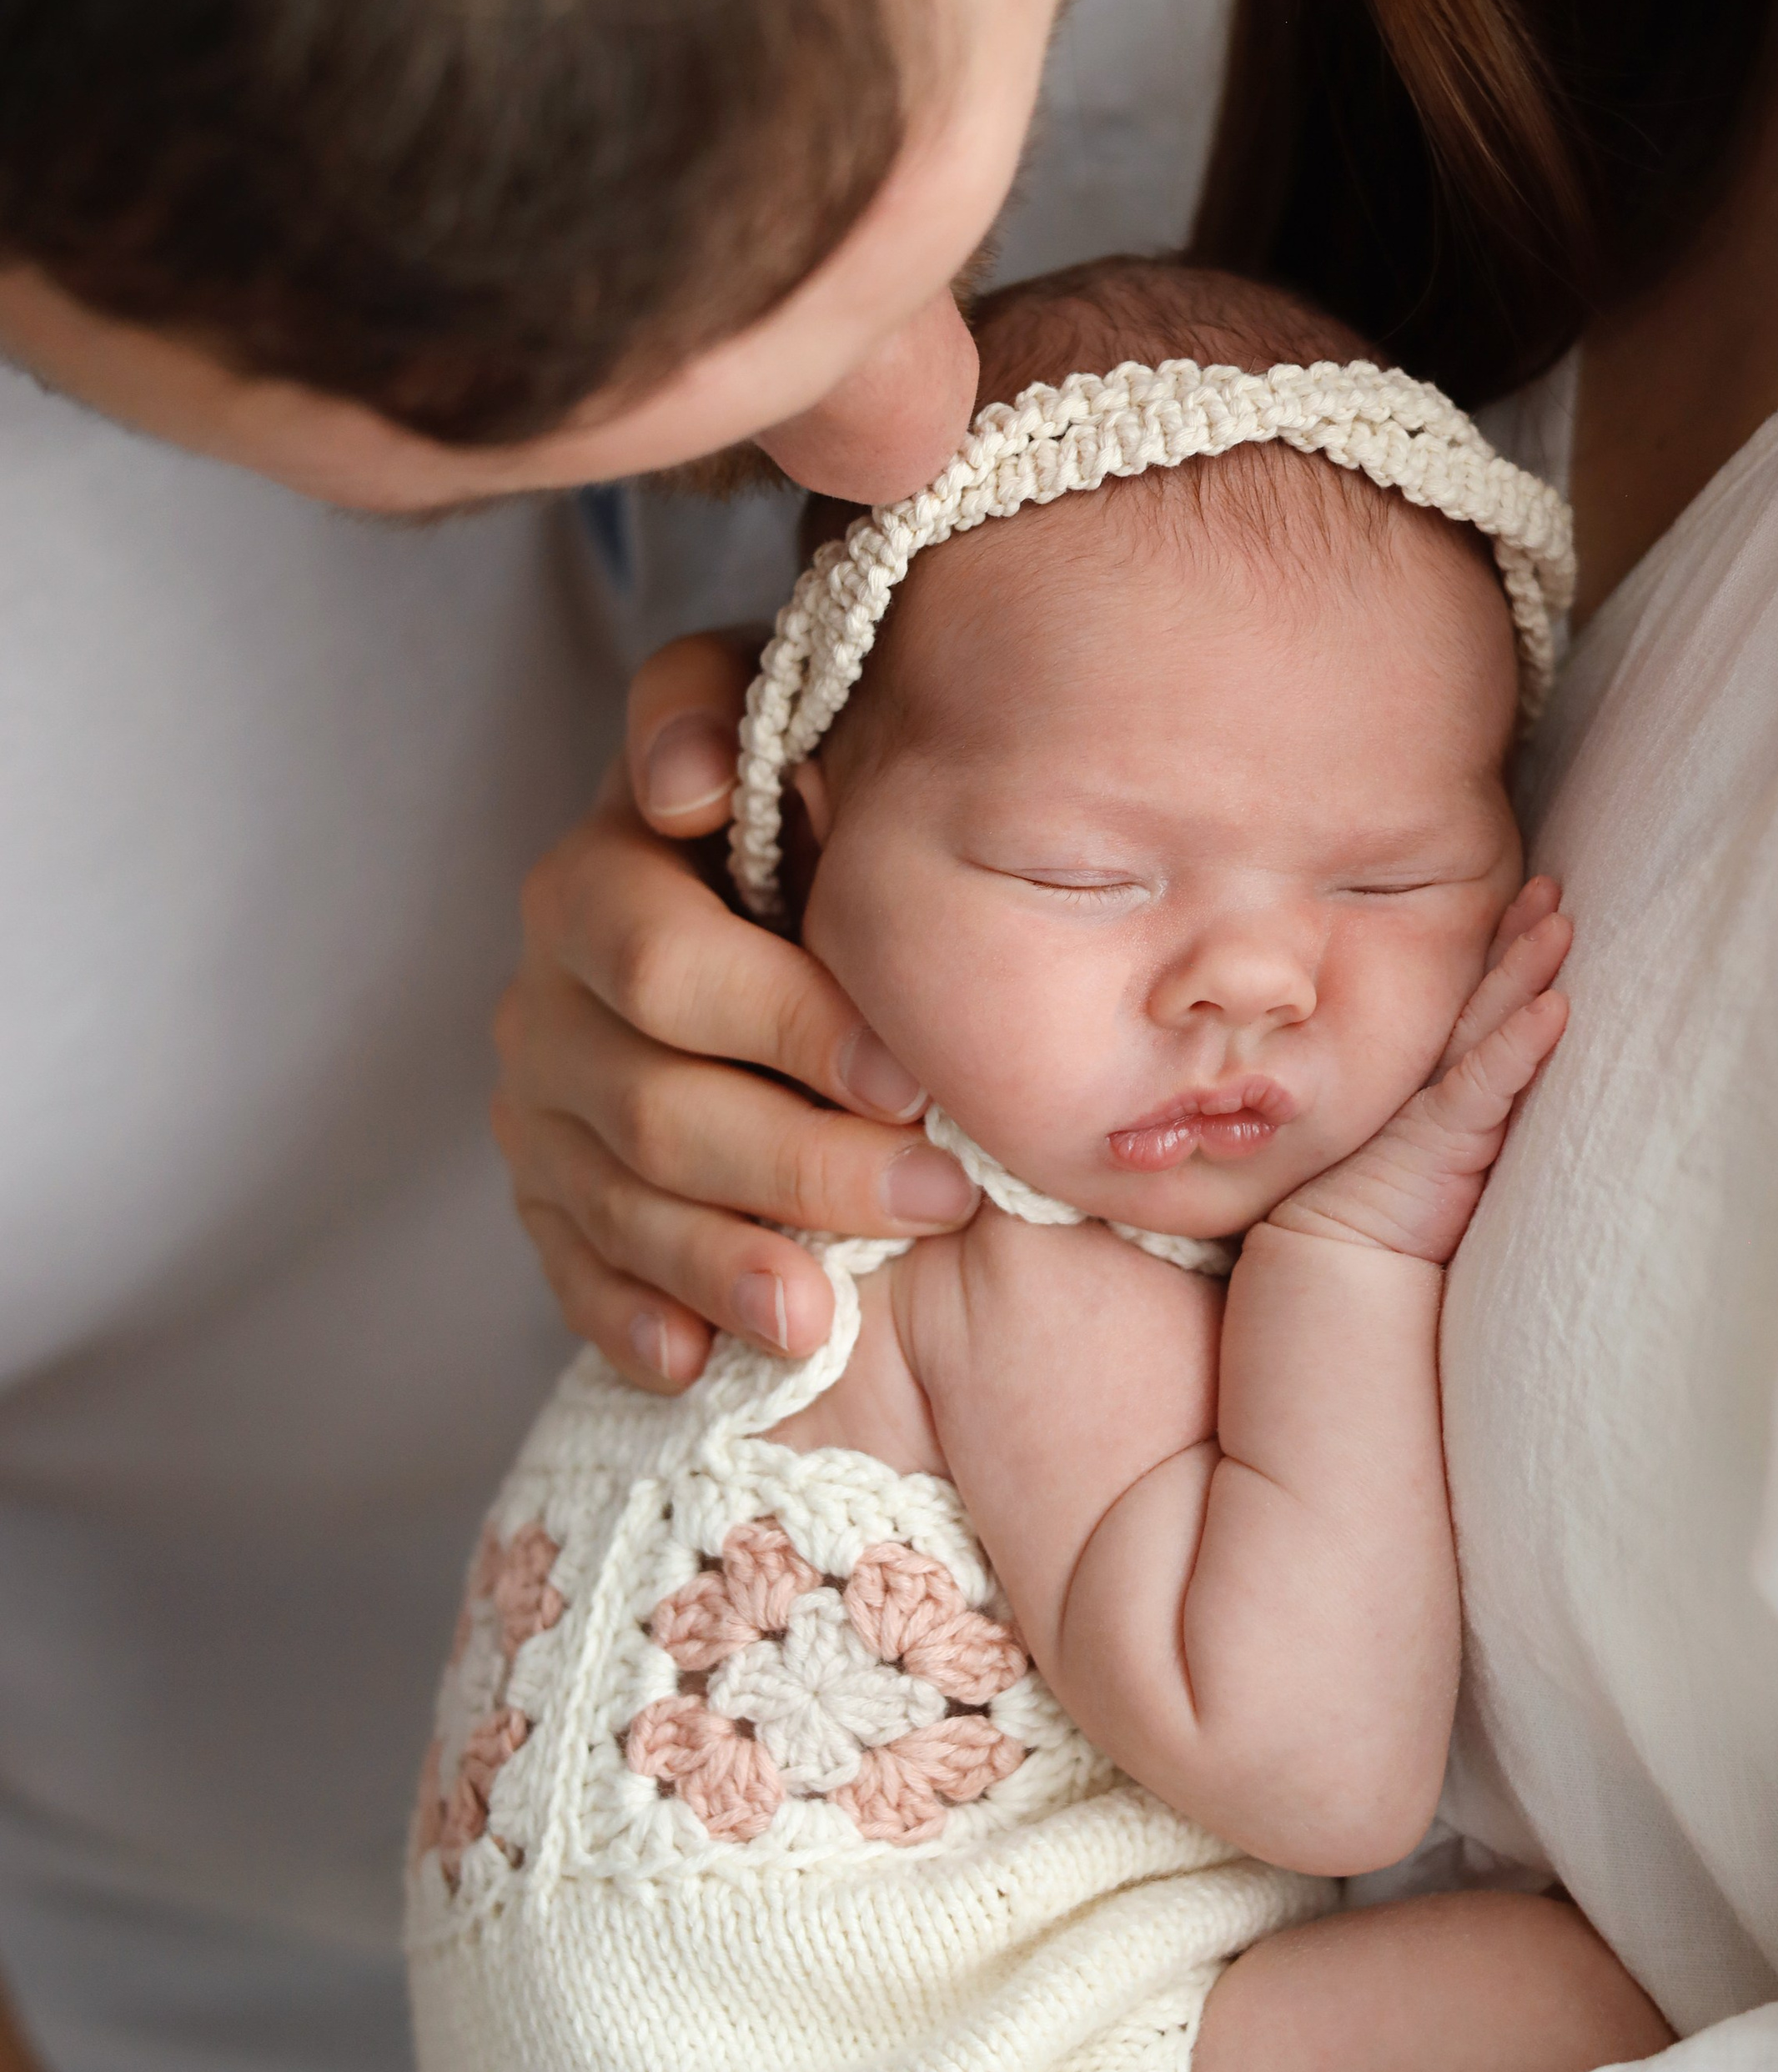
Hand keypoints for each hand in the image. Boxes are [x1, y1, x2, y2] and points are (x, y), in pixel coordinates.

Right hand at [493, 632, 978, 1386]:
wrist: (750, 870)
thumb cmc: (798, 795)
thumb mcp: (770, 710)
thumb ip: (718, 711)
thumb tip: (680, 788)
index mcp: (598, 878)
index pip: (663, 962)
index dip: (785, 1024)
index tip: (909, 1079)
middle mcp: (549, 993)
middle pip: (655, 1103)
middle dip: (801, 1161)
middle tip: (940, 1198)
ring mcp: (543, 1101)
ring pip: (622, 1202)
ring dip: (727, 1262)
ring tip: (825, 1314)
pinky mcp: (548, 1189)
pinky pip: (574, 1273)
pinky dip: (634, 1319)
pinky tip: (695, 1360)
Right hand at [1268, 878, 1568, 1267]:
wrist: (1334, 1259)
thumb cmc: (1385, 1214)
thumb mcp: (1437, 1155)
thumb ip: (1468, 1119)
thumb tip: (1507, 1100)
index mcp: (1436, 1083)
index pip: (1477, 1008)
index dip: (1506, 956)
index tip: (1536, 911)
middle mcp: (1435, 1080)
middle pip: (1484, 995)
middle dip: (1518, 939)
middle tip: (1550, 888)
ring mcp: (1436, 1101)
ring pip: (1488, 1020)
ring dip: (1524, 967)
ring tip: (1559, 920)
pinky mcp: (1441, 1133)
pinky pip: (1489, 1079)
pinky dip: (1522, 1041)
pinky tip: (1554, 1007)